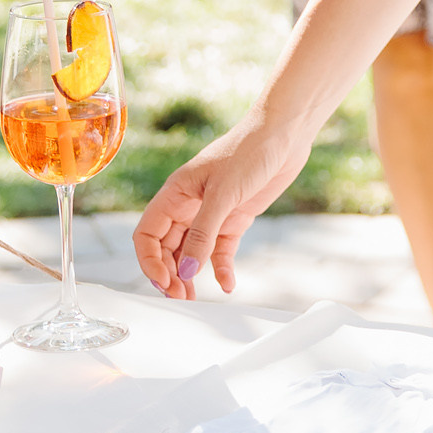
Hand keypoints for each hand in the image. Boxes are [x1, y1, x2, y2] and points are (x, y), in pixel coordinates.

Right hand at [133, 115, 310, 299]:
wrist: (284, 134)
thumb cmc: (249, 150)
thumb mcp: (222, 194)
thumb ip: (203, 234)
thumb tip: (186, 271)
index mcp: (175, 193)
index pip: (147, 234)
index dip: (149, 260)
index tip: (164, 281)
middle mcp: (189, 205)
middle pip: (167, 248)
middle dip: (170, 273)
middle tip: (181, 297)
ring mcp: (212, 213)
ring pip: (192, 252)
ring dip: (191, 275)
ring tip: (196, 298)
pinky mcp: (235, 218)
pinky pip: (221, 250)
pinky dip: (222, 268)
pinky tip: (228, 284)